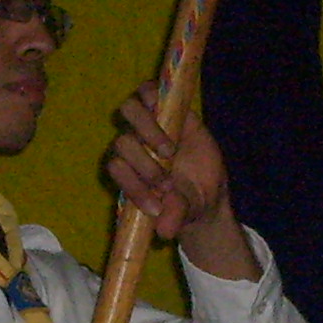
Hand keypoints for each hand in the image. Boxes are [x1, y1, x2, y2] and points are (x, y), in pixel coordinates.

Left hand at [105, 83, 226, 237]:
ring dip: (148, 131)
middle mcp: (131, 145)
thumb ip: (173, 216)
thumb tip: (165, 231)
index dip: (132, 186)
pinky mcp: (165, 106)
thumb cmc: (187, 201)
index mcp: (126, 170)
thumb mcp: (183, 212)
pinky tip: (176, 118)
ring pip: (129, 110)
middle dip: (143, 165)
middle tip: (168, 184)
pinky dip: (156, 98)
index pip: (116, 169)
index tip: (156, 206)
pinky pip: (150, 90)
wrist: (206, 187)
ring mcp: (146, 123)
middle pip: (122, 143)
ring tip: (169, 152)